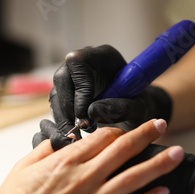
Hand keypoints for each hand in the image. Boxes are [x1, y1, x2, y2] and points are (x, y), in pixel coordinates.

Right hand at [0, 119, 182, 193]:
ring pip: (133, 178)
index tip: (127, 128)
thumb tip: (64, 139)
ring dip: (158, 164)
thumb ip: (47, 149)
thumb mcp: (23, 166)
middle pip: (123, 150)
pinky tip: (162, 192)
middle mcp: (84, 177)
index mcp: (67, 161)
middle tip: (161, 124)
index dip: (118, 130)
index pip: (102, 138)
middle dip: (146, 135)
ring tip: (177, 154)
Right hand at [44, 45, 171, 145]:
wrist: (134, 113)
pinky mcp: (65, 94)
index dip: (79, 89)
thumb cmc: (139, 106)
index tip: (85, 114)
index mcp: (103, 56)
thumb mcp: (139, 108)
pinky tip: (75, 136)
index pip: (79, 63)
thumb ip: (123, 108)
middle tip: (79, 129)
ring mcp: (71, 78)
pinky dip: (62, 123)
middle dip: (68, 106)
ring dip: (63, 118)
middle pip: (61, 78)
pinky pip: (55, 107)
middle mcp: (83, 63)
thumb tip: (91, 112)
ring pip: (55, 94)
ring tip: (78, 136)